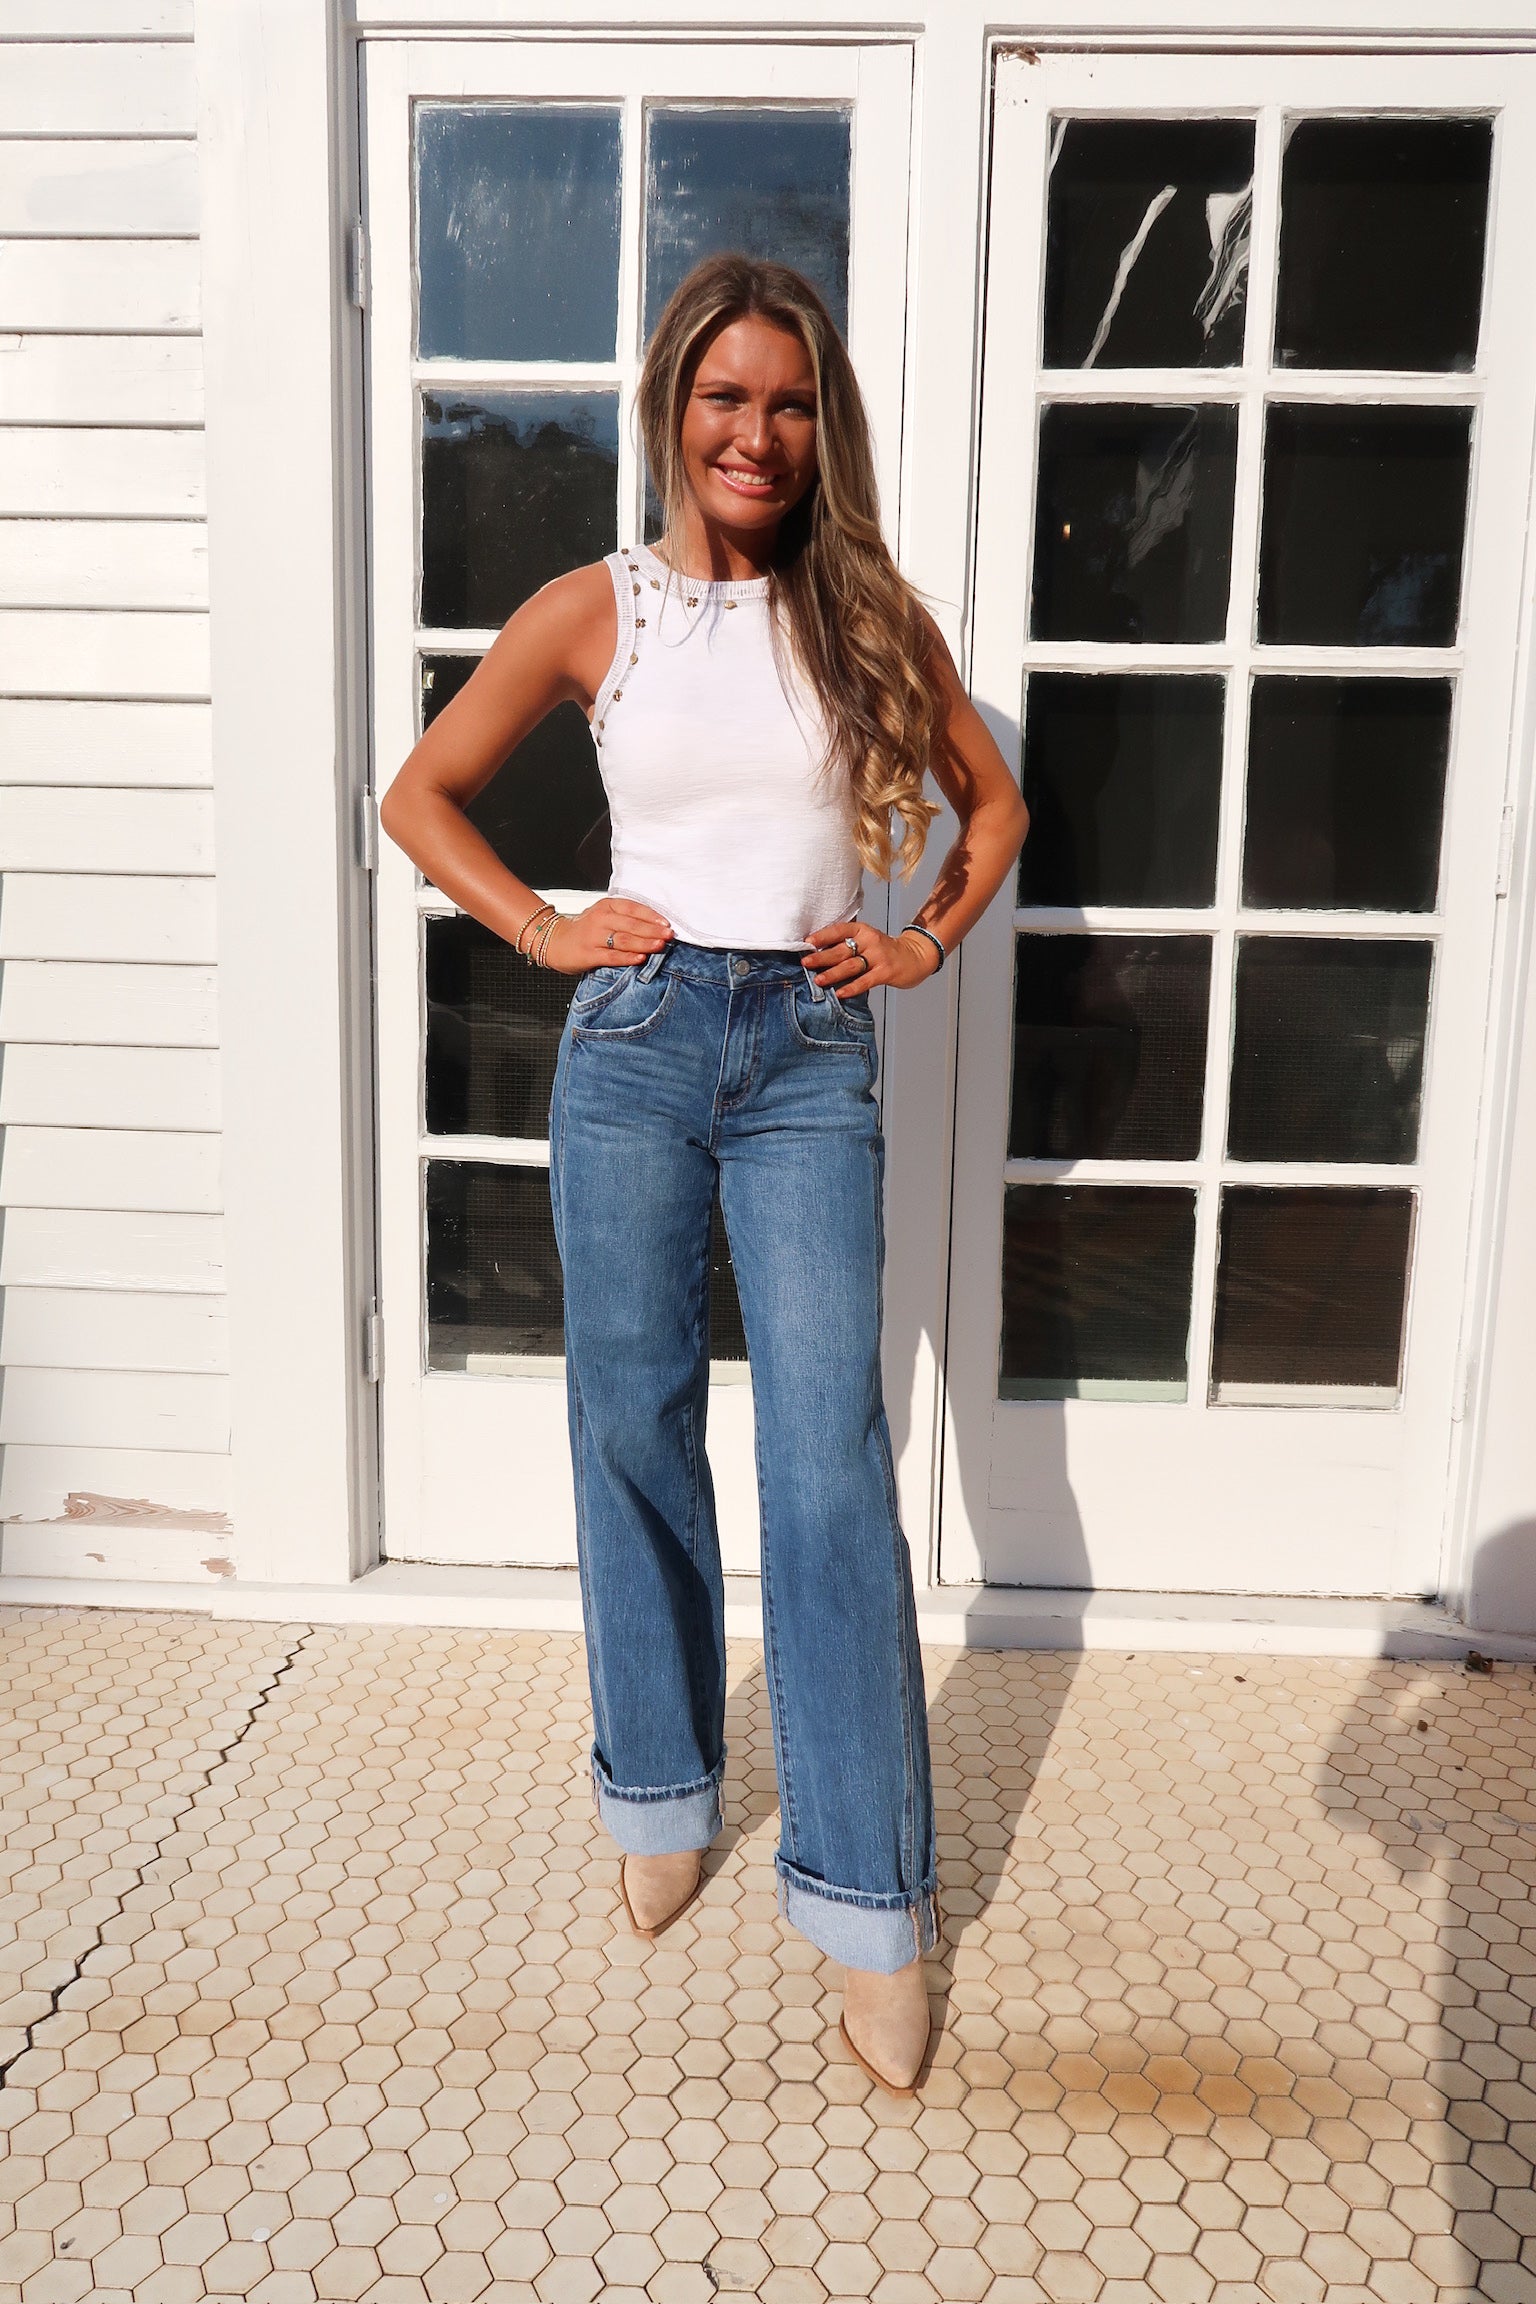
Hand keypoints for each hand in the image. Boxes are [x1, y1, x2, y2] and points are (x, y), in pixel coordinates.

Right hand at [543, 898, 671, 974]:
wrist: (555, 941)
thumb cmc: (585, 930)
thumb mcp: (603, 916)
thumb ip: (625, 918)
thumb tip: (656, 927)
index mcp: (606, 906)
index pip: (632, 908)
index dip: (651, 916)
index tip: (666, 923)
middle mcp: (600, 919)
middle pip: (631, 924)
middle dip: (653, 930)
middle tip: (669, 935)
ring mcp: (593, 937)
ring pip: (623, 939)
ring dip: (644, 943)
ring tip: (660, 946)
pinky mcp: (588, 954)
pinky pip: (611, 956)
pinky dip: (627, 957)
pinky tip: (640, 958)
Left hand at [801, 919, 940, 992]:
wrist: (915, 956)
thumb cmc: (885, 951)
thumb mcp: (867, 940)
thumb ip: (848, 944)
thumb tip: (817, 953)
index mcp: (862, 930)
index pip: (839, 930)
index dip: (822, 936)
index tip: (807, 942)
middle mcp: (870, 941)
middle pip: (842, 950)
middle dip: (821, 957)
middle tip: (806, 963)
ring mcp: (878, 957)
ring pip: (851, 965)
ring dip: (833, 973)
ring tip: (818, 980)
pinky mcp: (885, 972)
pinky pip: (865, 981)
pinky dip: (851, 987)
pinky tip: (840, 993)